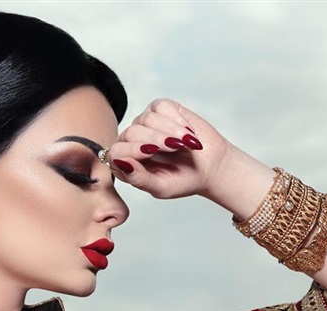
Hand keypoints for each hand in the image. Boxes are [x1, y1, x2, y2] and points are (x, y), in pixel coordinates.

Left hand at [109, 99, 234, 198]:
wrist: (210, 167)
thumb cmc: (183, 180)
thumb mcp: (161, 187)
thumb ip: (139, 179)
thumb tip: (122, 163)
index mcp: (126, 163)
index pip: (116, 151)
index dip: (132, 150)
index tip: (152, 152)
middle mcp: (132, 141)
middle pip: (132, 133)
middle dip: (155, 139)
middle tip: (176, 148)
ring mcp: (145, 123)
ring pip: (147, 118)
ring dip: (170, 130)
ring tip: (185, 142)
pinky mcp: (161, 109)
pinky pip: (161, 107)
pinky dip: (176, 119)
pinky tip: (188, 132)